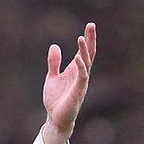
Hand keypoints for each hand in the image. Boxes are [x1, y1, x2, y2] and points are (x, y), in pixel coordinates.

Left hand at [41, 22, 96, 143]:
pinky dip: (81, 66)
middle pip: (89, 54)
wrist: (55, 119)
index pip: (84, 52)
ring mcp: (81, 83)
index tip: (90, 25)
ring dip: (84, 51)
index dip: (88, 39)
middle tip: (91, 25)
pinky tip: (78, 57)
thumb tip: (55, 46)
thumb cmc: (56, 100)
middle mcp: (81, 75)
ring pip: (86, 63)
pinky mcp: (78, 92)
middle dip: (90, 40)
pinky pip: (82, 77)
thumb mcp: (52, 77)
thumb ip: (54, 63)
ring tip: (81, 38)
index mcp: (76, 71)